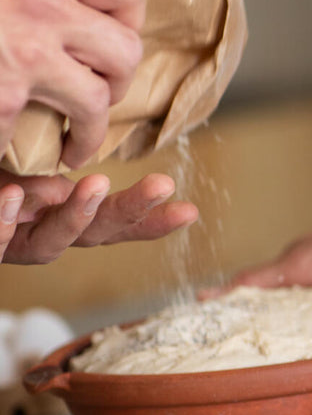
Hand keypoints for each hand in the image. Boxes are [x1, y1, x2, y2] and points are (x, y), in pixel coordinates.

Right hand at [0, 0, 145, 168]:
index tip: (114, 38)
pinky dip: (35, 150)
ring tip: (78, 142)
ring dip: (94, 130)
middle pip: (126, 49)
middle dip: (120, 81)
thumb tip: (78, 8)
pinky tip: (25, 154)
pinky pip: (38, 131)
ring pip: (97, 99)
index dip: (129, 18)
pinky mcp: (4, 94)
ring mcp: (25, 52)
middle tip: (100, 96)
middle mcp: (41, 5)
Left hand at [0, 171, 196, 263]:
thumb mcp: (23, 168)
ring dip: (77, 216)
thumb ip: (46, 178)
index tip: (189, 212)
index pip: (113, 224)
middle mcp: (44, 236)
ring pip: (50, 246)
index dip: (151, 223)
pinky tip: (13, 195)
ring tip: (98, 183)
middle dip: (131, 211)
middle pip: (95, 235)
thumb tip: (86, 186)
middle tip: (162, 185)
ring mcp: (15, 246)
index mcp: (60, 215)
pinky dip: (6, 220)